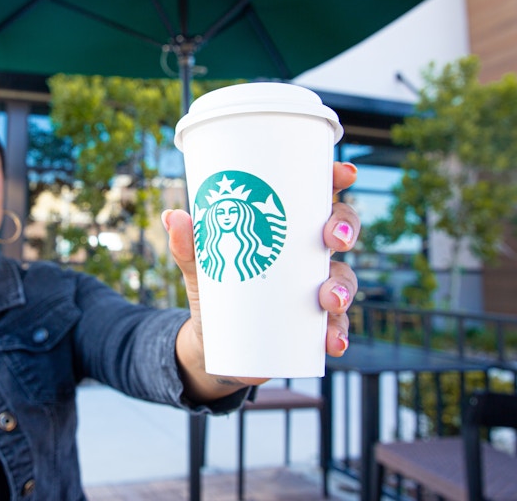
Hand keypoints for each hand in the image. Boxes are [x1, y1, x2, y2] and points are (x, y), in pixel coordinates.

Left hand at [167, 161, 359, 398]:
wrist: (212, 342)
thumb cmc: (214, 290)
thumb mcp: (199, 267)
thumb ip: (188, 246)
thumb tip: (171, 216)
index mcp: (285, 230)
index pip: (317, 197)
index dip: (335, 180)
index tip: (343, 174)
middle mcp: (307, 256)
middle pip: (339, 231)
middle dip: (344, 229)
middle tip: (334, 239)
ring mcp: (314, 289)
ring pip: (343, 279)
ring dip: (344, 286)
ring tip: (330, 299)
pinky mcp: (312, 325)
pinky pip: (335, 326)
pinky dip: (338, 333)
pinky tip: (333, 342)